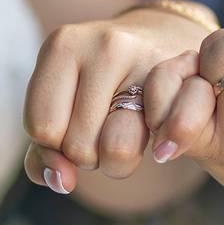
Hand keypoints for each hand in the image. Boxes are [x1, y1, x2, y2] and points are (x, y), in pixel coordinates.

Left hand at [23, 5, 211, 192]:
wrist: (160, 42)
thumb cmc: (97, 84)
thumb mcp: (59, 107)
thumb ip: (43, 154)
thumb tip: (63, 182)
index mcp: (62, 45)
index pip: (41, 127)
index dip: (53, 142)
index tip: (70, 124)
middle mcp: (104, 45)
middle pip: (77, 145)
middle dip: (85, 153)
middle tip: (101, 126)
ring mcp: (148, 61)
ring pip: (116, 150)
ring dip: (116, 158)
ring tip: (122, 130)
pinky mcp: (182, 84)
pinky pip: (158, 142)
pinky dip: (156, 149)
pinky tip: (153, 131)